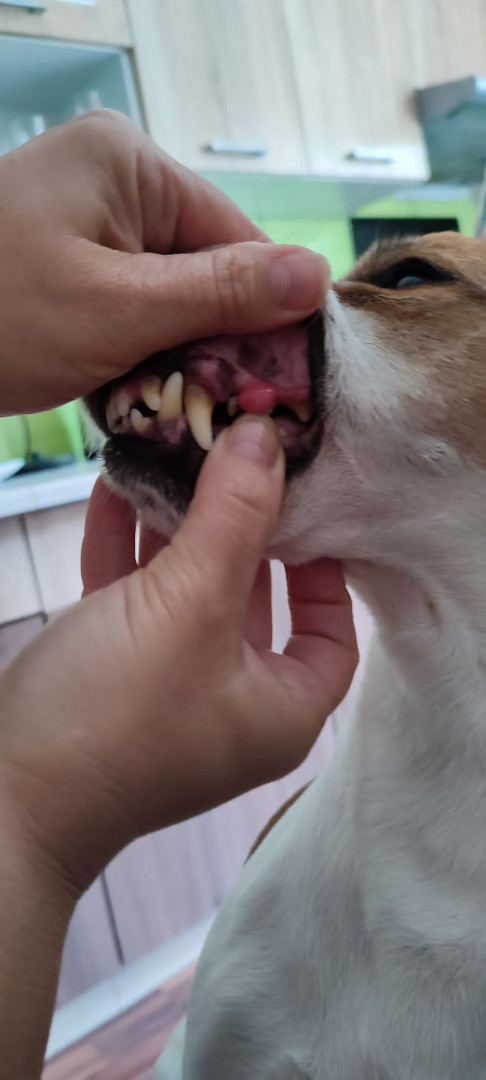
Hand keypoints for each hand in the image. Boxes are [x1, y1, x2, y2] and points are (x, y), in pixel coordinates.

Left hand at [0, 110, 327, 414]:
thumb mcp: (117, 310)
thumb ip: (221, 294)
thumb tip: (318, 276)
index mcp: (130, 166)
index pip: (237, 238)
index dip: (269, 312)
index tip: (289, 383)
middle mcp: (114, 186)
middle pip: (206, 270)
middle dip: (218, 342)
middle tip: (233, 413)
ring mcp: (87, 229)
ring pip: (170, 300)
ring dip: (179, 358)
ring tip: (187, 411)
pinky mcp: (68, 270)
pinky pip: (131, 313)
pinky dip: (140, 358)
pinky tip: (143, 398)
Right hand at [0, 417, 356, 894]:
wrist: (4, 799)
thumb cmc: (116, 713)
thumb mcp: (188, 606)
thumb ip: (232, 518)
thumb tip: (266, 436)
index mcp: (280, 708)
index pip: (332, 630)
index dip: (327, 566)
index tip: (305, 502)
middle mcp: (231, 701)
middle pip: (254, 599)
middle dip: (238, 526)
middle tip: (236, 458)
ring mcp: (166, 689)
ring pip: (184, 593)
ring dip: (175, 528)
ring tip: (174, 456)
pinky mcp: (108, 675)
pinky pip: (129, 599)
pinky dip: (125, 547)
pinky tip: (115, 488)